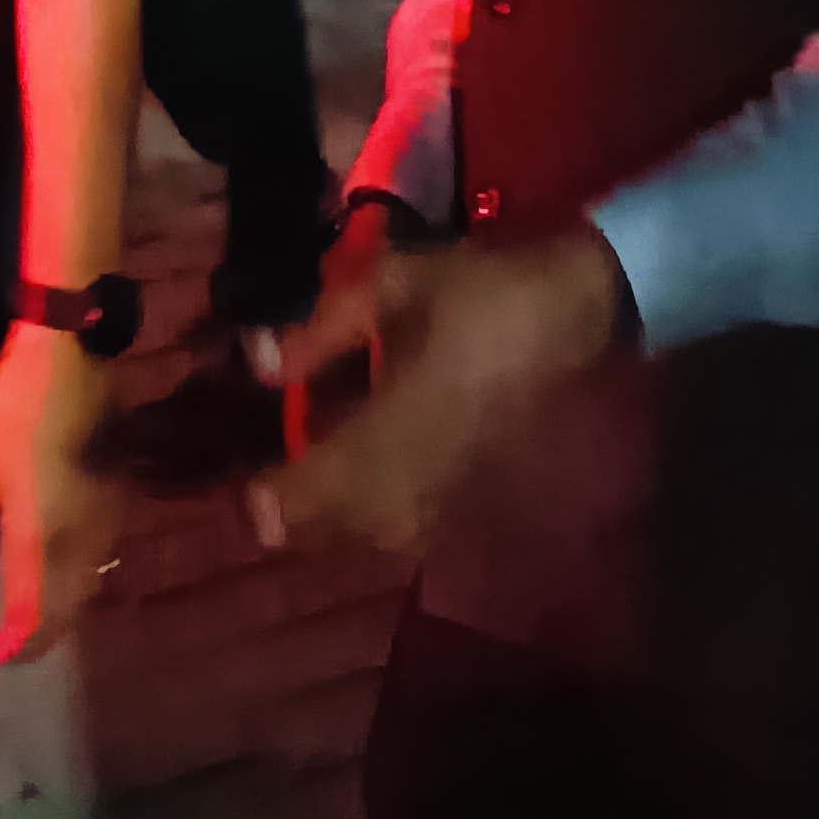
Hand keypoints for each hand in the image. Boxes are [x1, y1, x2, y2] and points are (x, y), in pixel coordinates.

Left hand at [0, 322, 107, 667]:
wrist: (65, 354)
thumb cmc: (11, 414)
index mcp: (44, 541)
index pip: (34, 618)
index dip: (11, 648)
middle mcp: (81, 540)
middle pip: (66, 610)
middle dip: (37, 636)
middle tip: (4, 643)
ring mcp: (101, 516)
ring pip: (84, 584)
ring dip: (57, 607)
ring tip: (24, 608)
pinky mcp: (107, 493)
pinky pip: (92, 556)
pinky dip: (70, 575)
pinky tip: (49, 561)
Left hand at [261, 228, 623, 559]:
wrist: (573, 310)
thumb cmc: (479, 290)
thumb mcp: (391, 284)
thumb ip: (321, 327)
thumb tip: (261, 360)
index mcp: (396, 428)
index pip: (319, 487)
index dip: (275, 501)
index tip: (244, 495)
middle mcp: (421, 477)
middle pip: (344, 526)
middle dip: (302, 513)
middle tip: (268, 488)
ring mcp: (453, 491)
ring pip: (378, 534)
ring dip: (338, 517)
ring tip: (312, 482)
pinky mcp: (476, 489)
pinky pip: (411, 523)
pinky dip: (376, 512)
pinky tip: (365, 479)